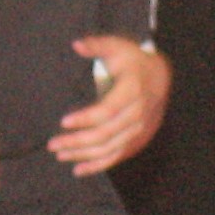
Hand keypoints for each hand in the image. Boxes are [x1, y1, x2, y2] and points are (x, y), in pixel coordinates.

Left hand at [50, 37, 171, 174]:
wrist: (161, 76)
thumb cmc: (134, 61)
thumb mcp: (118, 47)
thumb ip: (97, 45)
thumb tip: (76, 45)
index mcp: (132, 92)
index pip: (107, 111)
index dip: (85, 119)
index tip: (63, 122)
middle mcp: (138, 114)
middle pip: (105, 135)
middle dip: (77, 141)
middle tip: (53, 144)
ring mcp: (139, 130)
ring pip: (110, 149)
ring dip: (84, 155)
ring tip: (61, 155)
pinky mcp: (138, 140)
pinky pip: (117, 156)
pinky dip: (98, 165)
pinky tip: (79, 170)